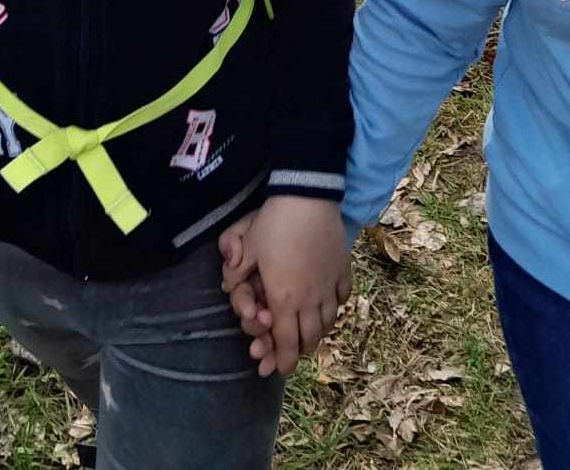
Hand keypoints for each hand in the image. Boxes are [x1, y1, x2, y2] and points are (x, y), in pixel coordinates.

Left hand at [219, 198, 350, 377]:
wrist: (307, 198)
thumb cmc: (274, 224)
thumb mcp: (247, 246)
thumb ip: (235, 271)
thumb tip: (226, 286)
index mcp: (284, 300)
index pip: (286, 343)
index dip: (283, 361)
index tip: (280, 371)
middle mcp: (310, 300)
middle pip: (309, 339)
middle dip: (300, 352)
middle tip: (293, 353)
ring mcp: (329, 286)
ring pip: (328, 323)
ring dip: (318, 333)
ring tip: (310, 334)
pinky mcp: (343, 271)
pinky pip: (342, 299)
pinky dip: (335, 308)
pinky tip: (329, 306)